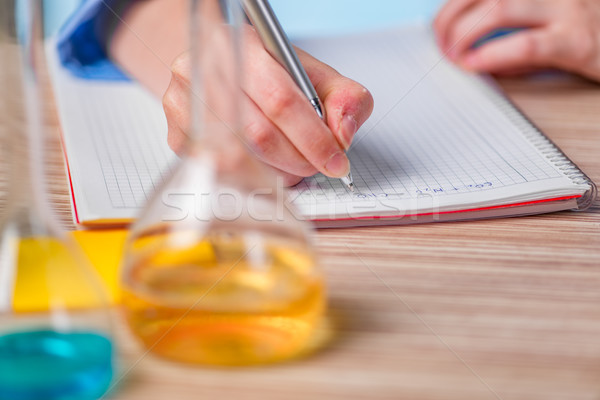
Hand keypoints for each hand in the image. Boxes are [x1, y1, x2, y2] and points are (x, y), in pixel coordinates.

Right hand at [163, 27, 373, 185]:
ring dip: (275, 172)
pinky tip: (264, 167)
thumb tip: (343, 135)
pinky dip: (251, 179)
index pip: (280, 99)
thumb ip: (345, 99)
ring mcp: (184, 103)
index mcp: (243, 45)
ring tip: (291, 164)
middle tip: (316, 165)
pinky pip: (219, 172)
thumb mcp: (316, 76)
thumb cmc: (270, 76)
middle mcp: (205, 69)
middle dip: (297, 160)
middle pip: (258, 134)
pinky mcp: (177, 135)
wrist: (226, 70)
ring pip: (238, 159)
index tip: (334, 160)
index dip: (313, 137)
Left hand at [434, 0, 599, 81]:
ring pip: (499, 8)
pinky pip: (526, 45)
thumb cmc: (592, 26)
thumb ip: (516, 19)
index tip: (441, 24)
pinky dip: (491, 55)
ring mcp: (569, 7)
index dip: (455, 3)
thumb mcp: (551, 13)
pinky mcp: (578, 41)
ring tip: (453, 54)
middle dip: (450, 17)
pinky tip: (474, 64)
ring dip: (464, 33)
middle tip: (442, 43)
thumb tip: (470, 38)